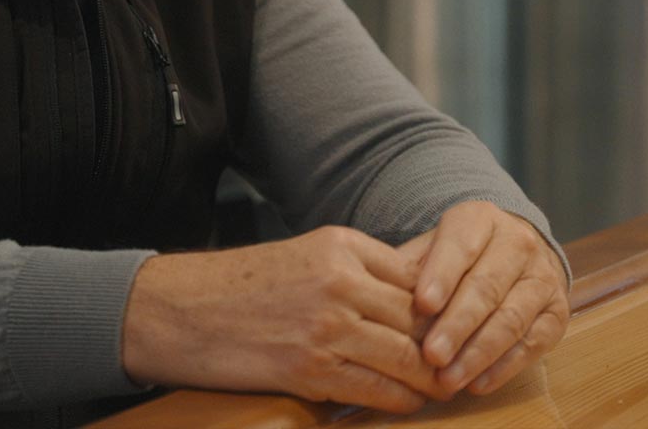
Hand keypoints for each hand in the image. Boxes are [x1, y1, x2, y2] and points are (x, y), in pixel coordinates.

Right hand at [121, 225, 451, 412]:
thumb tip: (412, 297)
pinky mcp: (311, 368)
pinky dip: (400, 399)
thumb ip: (357, 270)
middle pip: (418, 318)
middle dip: (445, 346)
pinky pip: (375, 388)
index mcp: (342, 245)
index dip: (443, 307)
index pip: (415, 278)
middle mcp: (341, 281)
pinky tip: (410, 402)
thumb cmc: (243, 286)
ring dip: (430, 378)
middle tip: (466, 363)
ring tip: (446, 387)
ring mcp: (328, 326)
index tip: (460, 325)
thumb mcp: (306, 255)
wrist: (181, 311)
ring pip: (405, 356)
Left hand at [397, 201, 568, 396]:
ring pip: (511, 318)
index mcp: (481, 219)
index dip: (442, 275)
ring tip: (448, 378)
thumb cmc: (458, 256)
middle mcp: (519, 243)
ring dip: (478, 353)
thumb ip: (410, 268)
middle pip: (487, 287)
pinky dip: (504, 366)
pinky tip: (478, 384)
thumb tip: (382, 295)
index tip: (422, 305)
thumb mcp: (431, 248)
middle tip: (431, 354)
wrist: (512, 252)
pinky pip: (533, 342)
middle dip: (458, 324)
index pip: (461, 246)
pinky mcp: (556, 312)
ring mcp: (542, 277)